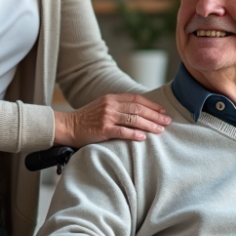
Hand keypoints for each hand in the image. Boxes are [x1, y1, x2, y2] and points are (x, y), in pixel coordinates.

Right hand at [54, 93, 169, 146]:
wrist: (68, 126)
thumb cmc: (87, 119)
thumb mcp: (102, 106)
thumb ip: (118, 107)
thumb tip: (139, 112)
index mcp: (112, 98)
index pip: (137, 99)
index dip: (152, 105)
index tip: (163, 111)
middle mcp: (110, 105)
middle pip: (138, 109)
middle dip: (155, 115)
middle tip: (167, 121)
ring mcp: (107, 117)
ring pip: (133, 119)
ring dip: (149, 125)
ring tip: (160, 130)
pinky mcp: (103, 129)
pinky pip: (122, 131)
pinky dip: (134, 134)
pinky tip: (143, 137)